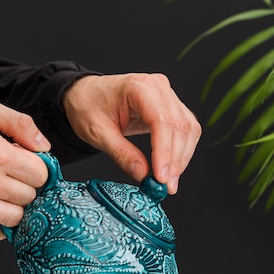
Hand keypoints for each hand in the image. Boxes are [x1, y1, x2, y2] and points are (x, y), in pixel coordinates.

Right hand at [0, 95, 50, 241]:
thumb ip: (20, 124)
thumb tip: (44, 146)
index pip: (40, 174)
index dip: (37, 167)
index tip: (27, 162)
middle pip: (30, 196)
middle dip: (27, 184)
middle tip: (14, 174)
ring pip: (16, 218)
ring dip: (15, 205)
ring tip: (4, 190)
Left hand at [63, 73, 201, 192]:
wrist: (86, 95)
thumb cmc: (88, 106)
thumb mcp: (98, 133)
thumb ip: (122, 153)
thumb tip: (142, 174)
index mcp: (138, 87)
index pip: (162, 121)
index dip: (165, 152)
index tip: (161, 177)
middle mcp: (157, 87)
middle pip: (179, 126)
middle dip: (175, 160)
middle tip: (166, 186)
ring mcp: (166, 95)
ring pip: (188, 129)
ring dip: (182, 158)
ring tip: (169, 181)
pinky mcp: (170, 107)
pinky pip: (185, 129)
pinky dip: (182, 151)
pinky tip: (172, 167)